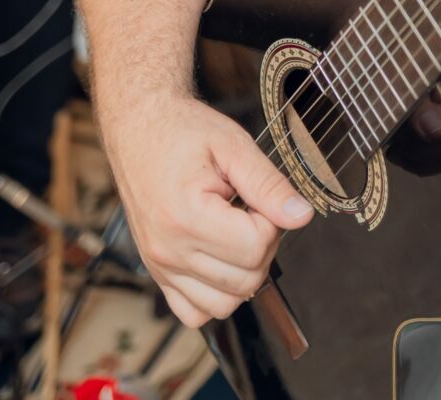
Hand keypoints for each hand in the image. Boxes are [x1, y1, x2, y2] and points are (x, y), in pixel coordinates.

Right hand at [104, 93, 313, 327]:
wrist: (139, 129)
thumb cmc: (182, 131)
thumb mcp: (233, 145)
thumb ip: (269, 185)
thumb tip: (301, 216)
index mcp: (186, 215)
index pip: (255, 247)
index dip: (272, 222)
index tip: (262, 197)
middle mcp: (168, 250)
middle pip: (245, 280)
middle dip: (263, 245)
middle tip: (253, 210)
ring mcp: (160, 266)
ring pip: (224, 304)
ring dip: (243, 273)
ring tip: (237, 231)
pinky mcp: (157, 273)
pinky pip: (194, 312)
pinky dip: (216, 294)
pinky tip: (221, 257)